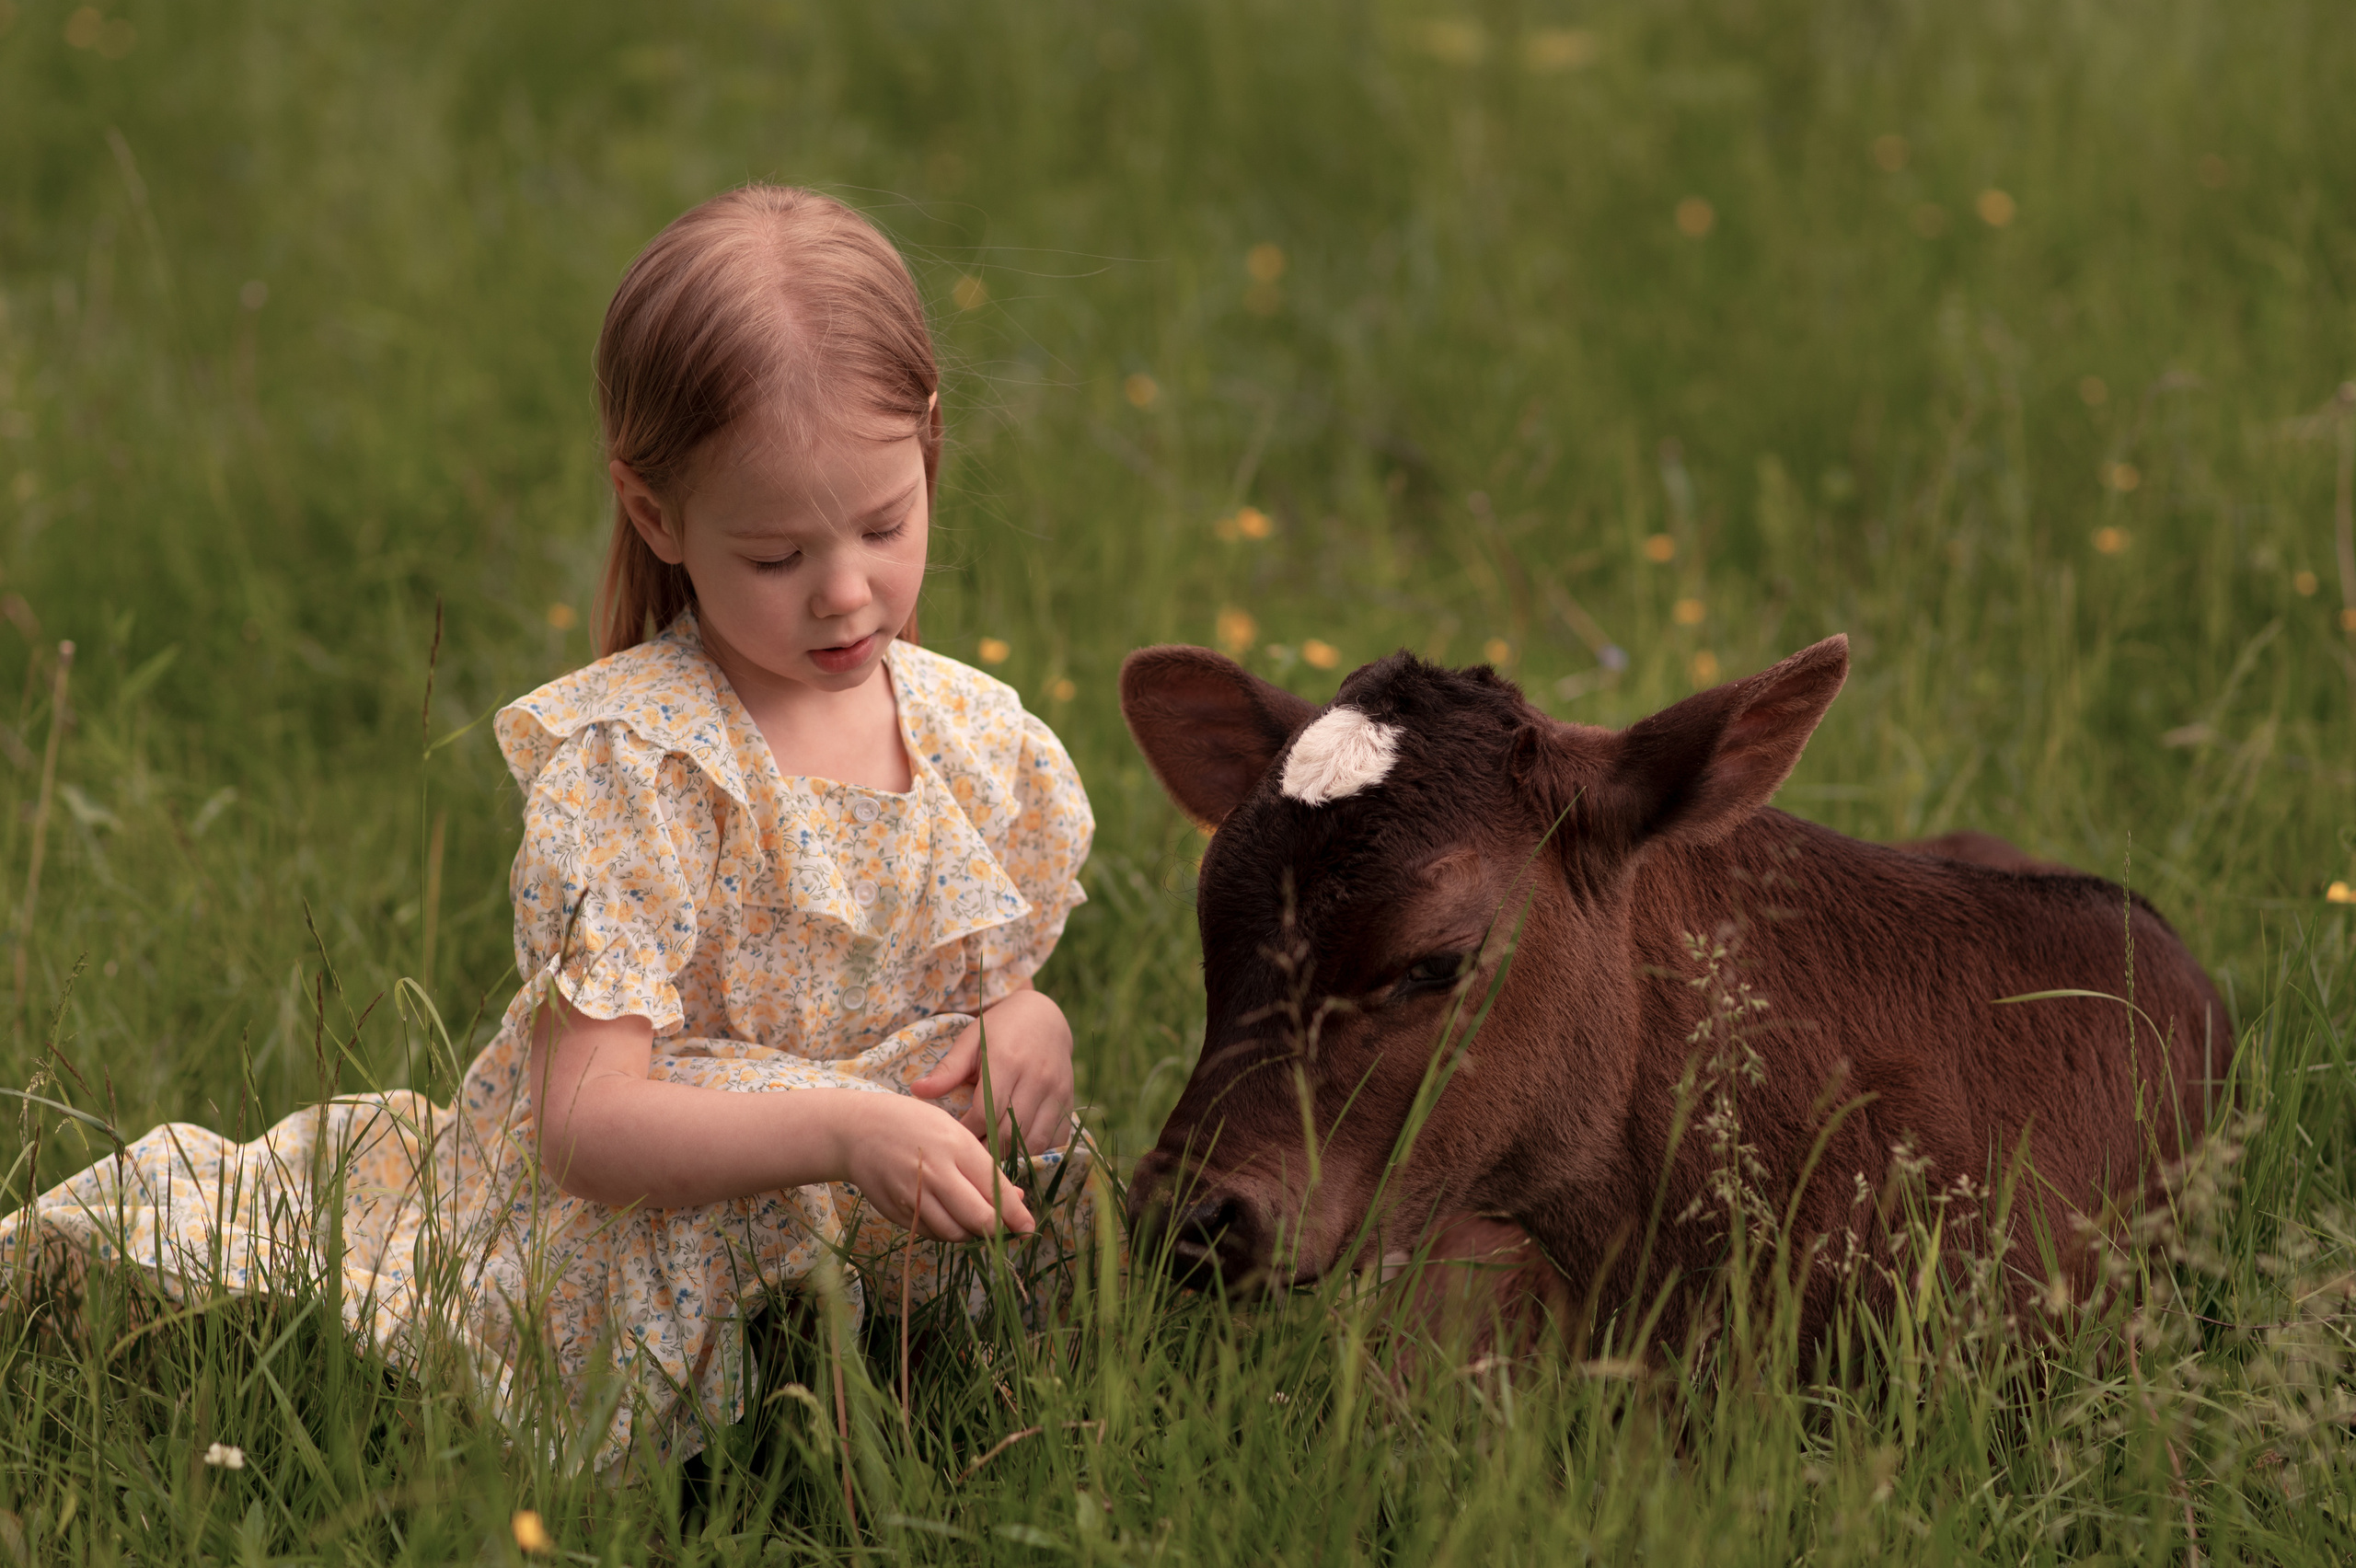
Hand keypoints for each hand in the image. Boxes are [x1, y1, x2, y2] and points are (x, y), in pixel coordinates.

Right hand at [836, 1093, 1034, 1240]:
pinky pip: (933, 1234)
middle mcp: (935, 1174)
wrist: (857, 1131)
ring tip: (977, 1220)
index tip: (1029, 1226)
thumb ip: (983, 1168)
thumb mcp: (953, 1132)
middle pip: (978, 1220)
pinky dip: (948, 1231)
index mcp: (955, 1146)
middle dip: (999, 1231)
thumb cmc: (913, 1125)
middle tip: (1009, 1232)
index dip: (1016, 1214)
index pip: (994, 1190)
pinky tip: (951, 1217)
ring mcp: (914, 1197)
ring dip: (973, 1233)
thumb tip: (1015, 1200)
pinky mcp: (899, 1214)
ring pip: (956, 1234)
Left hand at [910, 986, 1074, 1156]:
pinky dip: (1037, 1151)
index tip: (955, 1136)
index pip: (985, 1114)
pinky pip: (1055, 1140)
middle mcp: (1036, 1078)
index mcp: (1006, 1062)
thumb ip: (948, 1069)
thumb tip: (917, 1091)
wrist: (1044, 1017)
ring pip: (1034, 1142)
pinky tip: (1019, 1148)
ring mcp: (1056, 1091)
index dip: (968, 1132)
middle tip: (969, 1153)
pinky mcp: (1068, 1100)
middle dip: (987, 1149)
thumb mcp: (971, 1041)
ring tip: (991, 1154)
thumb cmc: (999, 1029)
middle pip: (1009, 1133)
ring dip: (1011, 1155)